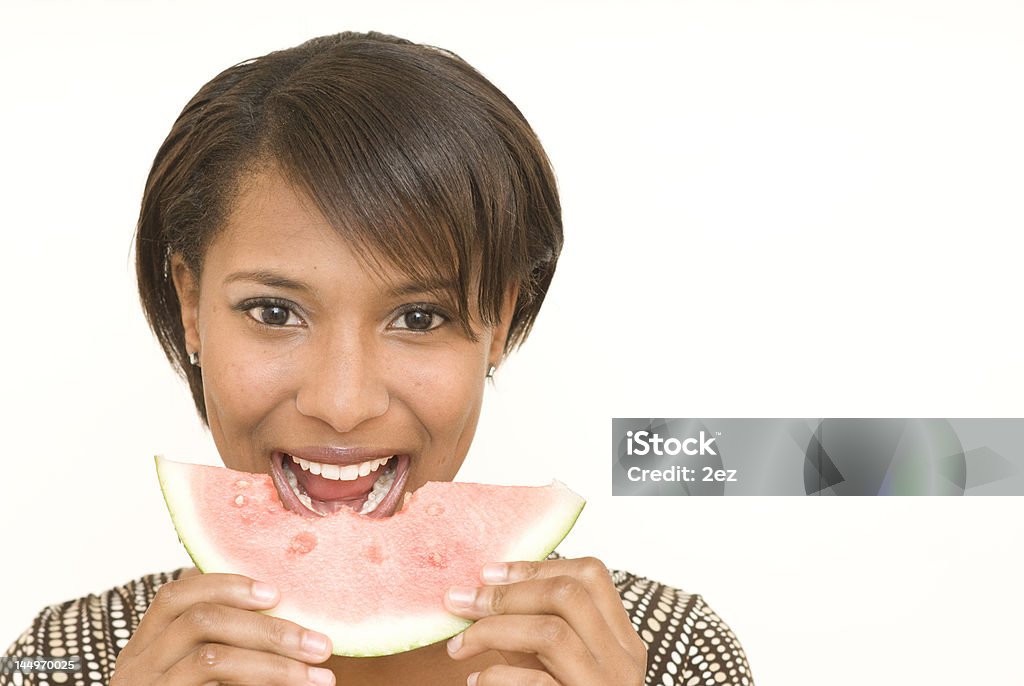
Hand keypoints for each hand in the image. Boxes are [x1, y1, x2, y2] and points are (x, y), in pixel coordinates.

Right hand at [110, 572, 335, 685]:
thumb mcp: (210, 669)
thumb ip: (232, 641)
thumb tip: (288, 611)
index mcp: (146, 646)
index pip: (175, 595)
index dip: (226, 585)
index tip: (276, 593)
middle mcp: (135, 667)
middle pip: (201, 620)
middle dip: (269, 629)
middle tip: (321, 646)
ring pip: (212, 658)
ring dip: (275, 664)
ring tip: (320, 678)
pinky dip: (259, 682)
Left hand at [443, 556, 646, 684]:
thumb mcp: (558, 665)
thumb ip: (538, 628)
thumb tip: (485, 587)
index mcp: (621, 640)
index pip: (591, 575)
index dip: (536, 565)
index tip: (488, 573)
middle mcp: (624, 661)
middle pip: (568, 595)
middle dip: (505, 593)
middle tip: (459, 602)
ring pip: (552, 632)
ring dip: (493, 630)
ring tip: (458, 645)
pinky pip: (537, 684)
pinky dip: (497, 677)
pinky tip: (475, 682)